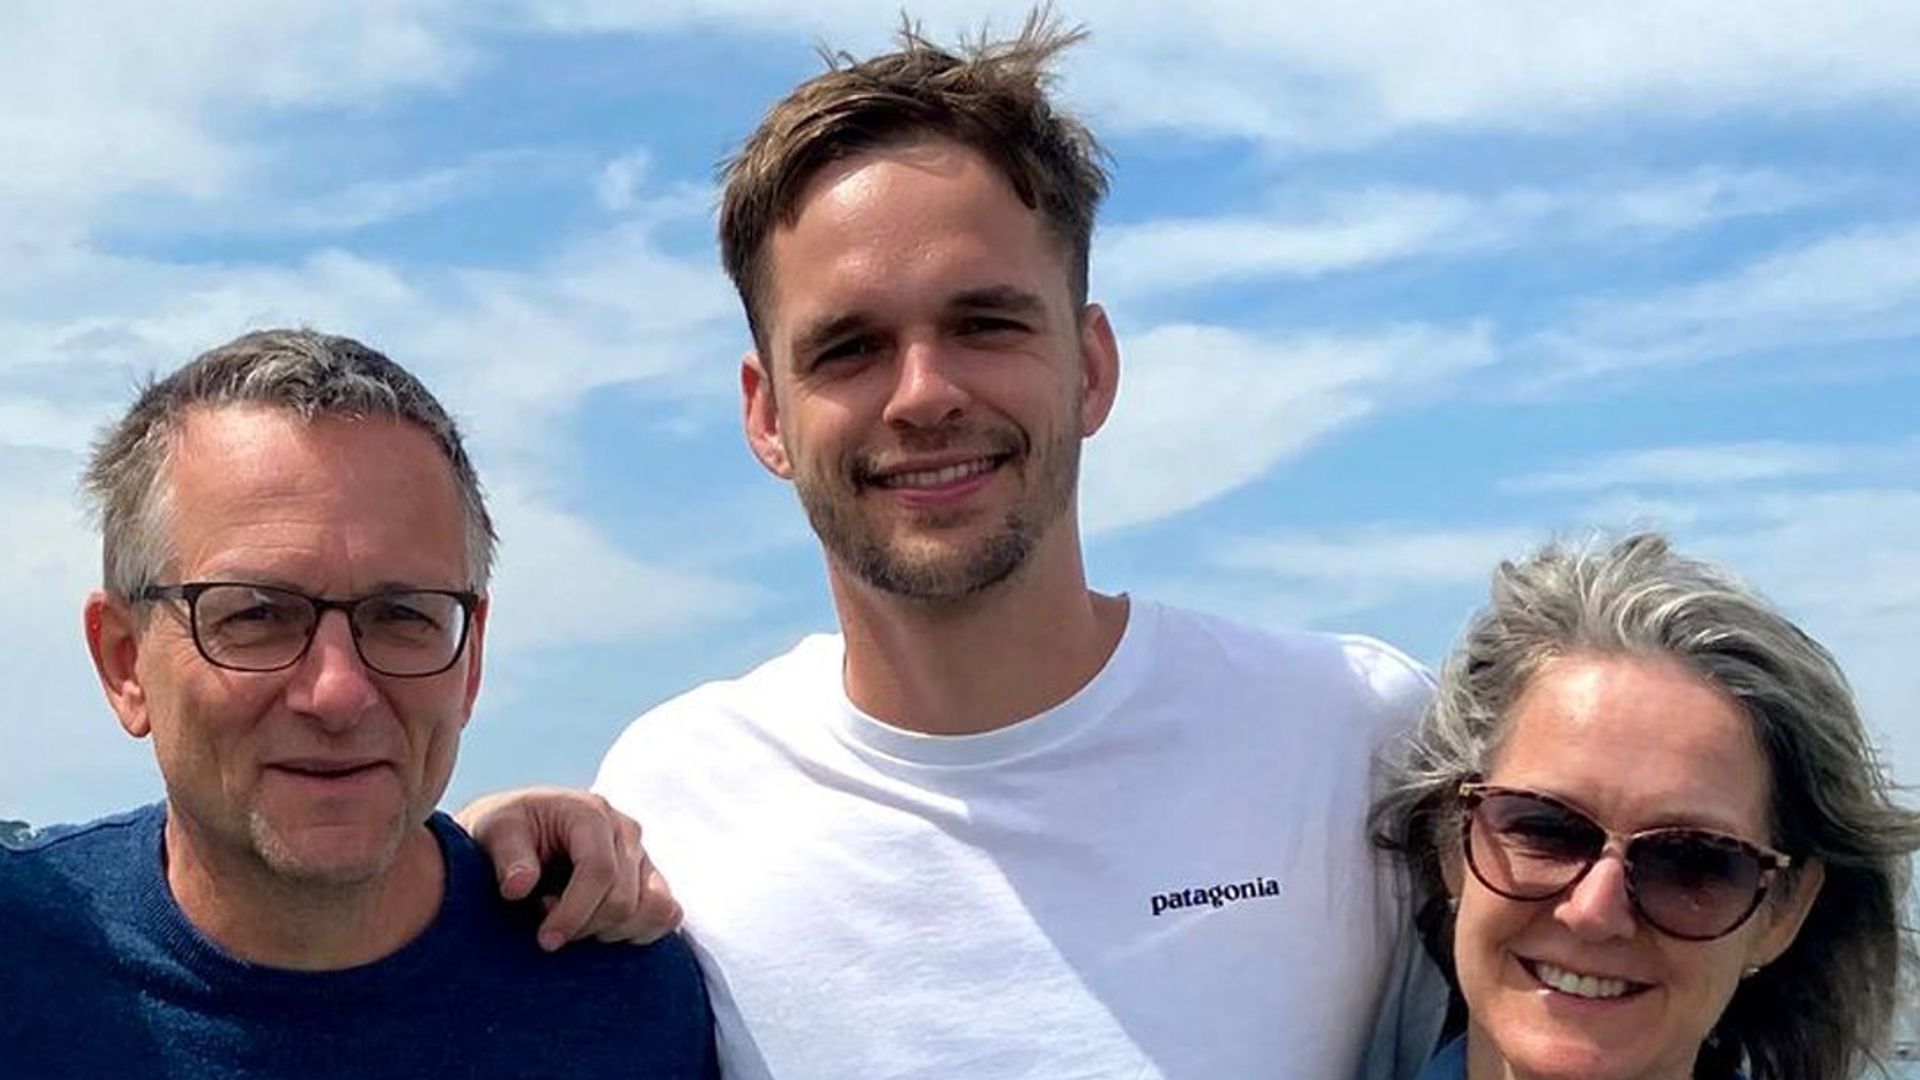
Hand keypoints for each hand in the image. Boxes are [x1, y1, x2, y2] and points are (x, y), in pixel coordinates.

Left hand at [458, 786, 681, 950]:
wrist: (518, 832)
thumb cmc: (505, 831)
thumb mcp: (494, 833)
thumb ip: (508, 857)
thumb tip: (518, 887)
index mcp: (590, 812)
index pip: (600, 870)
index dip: (575, 913)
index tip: (545, 940)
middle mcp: (625, 829)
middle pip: (623, 899)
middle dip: (584, 926)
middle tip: (546, 927)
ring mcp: (643, 854)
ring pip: (652, 909)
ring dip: (610, 932)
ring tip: (573, 923)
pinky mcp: (650, 878)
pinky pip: (667, 914)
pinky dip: (638, 931)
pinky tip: (599, 930)